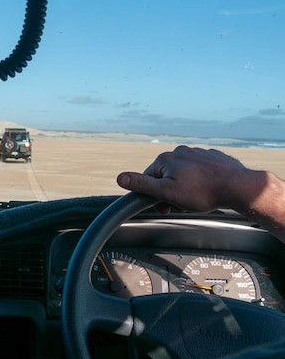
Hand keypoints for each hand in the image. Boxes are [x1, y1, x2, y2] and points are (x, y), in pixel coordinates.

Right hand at [116, 146, 258, 213]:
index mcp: (165, 159)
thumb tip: (120, 178)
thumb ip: (142, 185)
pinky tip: (207, 190)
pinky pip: (200, 170)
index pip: (149, 178)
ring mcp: (197, 152)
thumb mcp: (166, 192)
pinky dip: (200, 180)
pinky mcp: (213, 157)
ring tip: (196, 199)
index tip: (163, 206)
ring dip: (185, 186)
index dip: (154, 195)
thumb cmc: (202, 192)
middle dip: (170, 191)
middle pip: (166, 175)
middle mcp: (180, 151)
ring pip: (183, 173)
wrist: (238, 186)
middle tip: (180, 206)